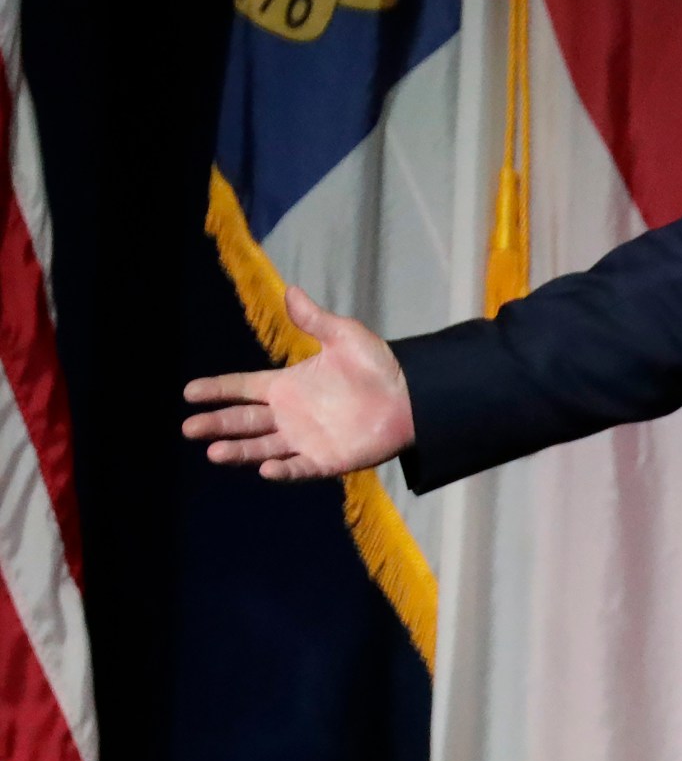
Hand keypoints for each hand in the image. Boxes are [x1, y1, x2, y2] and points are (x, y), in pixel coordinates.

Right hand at [182, 286, 415, 480]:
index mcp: (287, 385)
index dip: (216, 390)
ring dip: (239, 450)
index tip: (189, 393)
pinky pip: (299, 467)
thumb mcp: (344, 336)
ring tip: (214, 452)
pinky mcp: (326, 459)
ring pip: (262, 447)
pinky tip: (265, 469)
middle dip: (216, 424)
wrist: (413, 395)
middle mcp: (289, 414)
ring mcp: (305, 439)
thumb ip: (315, 320)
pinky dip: (282, 470)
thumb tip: (290, 290)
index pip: (242, 387)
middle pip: (243, 420)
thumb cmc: (378, 365)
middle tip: (189, 428)